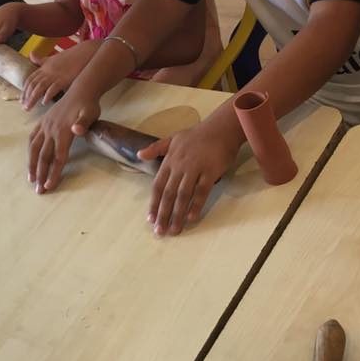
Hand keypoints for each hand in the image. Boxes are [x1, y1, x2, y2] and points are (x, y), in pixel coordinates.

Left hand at [21, 41, 98, 110]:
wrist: (86, 52)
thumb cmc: (71, 57)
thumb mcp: (54, 57)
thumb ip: (42, 59)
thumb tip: (31, 55)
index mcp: (45, 67)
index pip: (30, 79)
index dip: (25, 90)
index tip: (22, 99)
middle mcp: (48, 71)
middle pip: (33, 84)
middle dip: (26, 96)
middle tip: (24, 107)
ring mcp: (55, 75)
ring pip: (39, 87)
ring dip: (32, 98)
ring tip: (28, 108)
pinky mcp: (64, 79)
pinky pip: (53, 88)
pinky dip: (47, 95)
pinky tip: (44, 102)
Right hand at [28, 87, 100, 193]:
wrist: (81, 90)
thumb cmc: (88, 105)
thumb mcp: (90, 113)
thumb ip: (83, 123)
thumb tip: (77, 130)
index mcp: (63, 131)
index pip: (57, 157)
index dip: (53, 173)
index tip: (49, 187)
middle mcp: (51, 130)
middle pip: (44, 156)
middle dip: (41, 174)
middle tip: (39, 191)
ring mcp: (45, 126)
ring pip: (35, 148)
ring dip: (32, 164)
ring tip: (31, 179)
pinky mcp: (43, 122)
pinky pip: (33, 137)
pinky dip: (30, 149)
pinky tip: (30, 157)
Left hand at [136, 116, 241, 236]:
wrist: (221, 128)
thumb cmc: (197, 135)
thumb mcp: (173, 138)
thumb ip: (156, 148)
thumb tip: (138, 155)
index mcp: (170, 160)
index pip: (158, 185)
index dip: (154, 203)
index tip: (150, 219)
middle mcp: (179, 166)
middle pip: (168, 194)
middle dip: (163, 214)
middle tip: (160, 232)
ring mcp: (195, 169)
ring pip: (183, 195)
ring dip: (177, 214)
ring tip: (174, 230)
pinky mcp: (210, 172)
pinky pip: (201, 191)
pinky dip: (196, 205)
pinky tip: (191, 218)